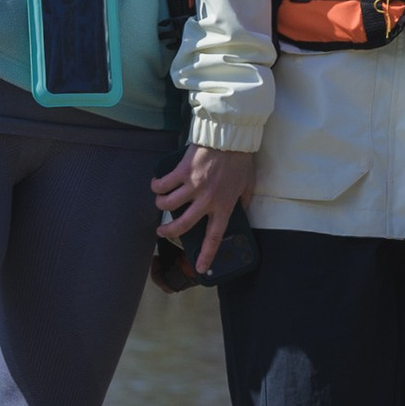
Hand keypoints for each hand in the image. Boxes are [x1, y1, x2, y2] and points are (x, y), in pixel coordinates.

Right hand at [151, 141, 256, 269]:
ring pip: (168, 205)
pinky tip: (157, 184)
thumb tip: (241, 209)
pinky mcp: (182, 172)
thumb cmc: (240, 160)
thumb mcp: (248, 184)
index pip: (214, 237)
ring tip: (160, 201)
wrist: (230, 136)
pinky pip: (163, 185)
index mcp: (224, 206)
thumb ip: (243, 200)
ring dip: (160, 205)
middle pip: (182, 225)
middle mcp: (207, 200)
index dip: (207, 255)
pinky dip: (156, 186)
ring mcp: (193, 187)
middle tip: (161, 232)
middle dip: (168, 232)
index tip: (201, 269)